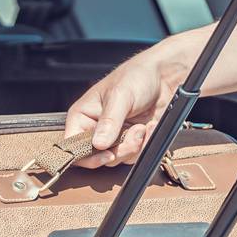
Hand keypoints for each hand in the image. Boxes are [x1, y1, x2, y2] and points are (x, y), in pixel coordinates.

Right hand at [63, 49, 188, 167]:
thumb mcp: (120, 96)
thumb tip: (98, 144)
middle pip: (97, 157)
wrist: (164, 77)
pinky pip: (133, 156)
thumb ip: (109, 121)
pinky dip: (144, 145)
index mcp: (82, 116)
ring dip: (134, 146)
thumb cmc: (136, 76)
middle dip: (119, 150)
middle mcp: (94, 129)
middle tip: (134, 134)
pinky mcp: (130, 142)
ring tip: (143, 126)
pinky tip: (149, 127)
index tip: (106, 154)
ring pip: (117, 159)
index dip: (86, 156)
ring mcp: (113, 137)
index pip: (73, 145)